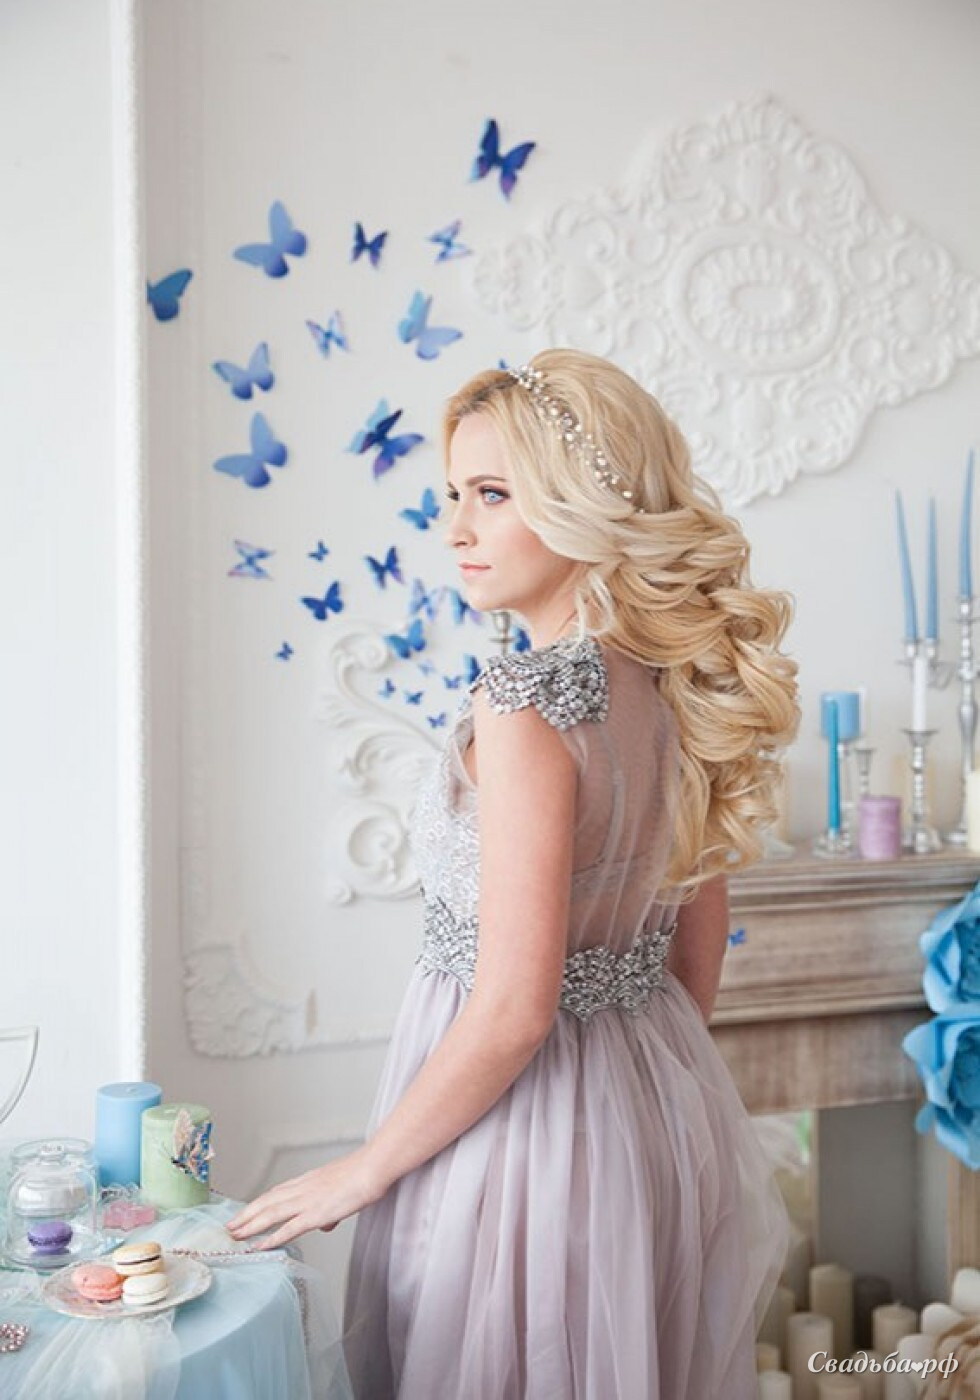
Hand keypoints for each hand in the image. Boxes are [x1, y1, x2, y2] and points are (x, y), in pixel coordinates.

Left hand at [226, 1149, 382, 1250]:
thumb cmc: (362, 1175)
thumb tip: (326, 1224)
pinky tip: (259, 1246)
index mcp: (308, 1181)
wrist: (372, 1168)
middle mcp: (302, 1189)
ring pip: (270, 1214)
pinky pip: (288, 1228)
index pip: (276, 1193)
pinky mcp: (315, 1213)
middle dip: (246, 1215)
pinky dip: (271, 1238)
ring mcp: (307, 1201)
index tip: (245, 1212)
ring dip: (250, 1225)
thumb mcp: (341, 1188)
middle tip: (229, 1227)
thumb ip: (330, 1209)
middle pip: (266, 1202)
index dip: (258, 1204)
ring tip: (234, 1235)